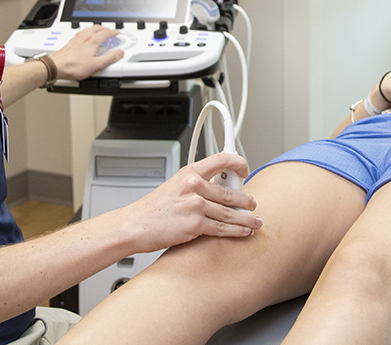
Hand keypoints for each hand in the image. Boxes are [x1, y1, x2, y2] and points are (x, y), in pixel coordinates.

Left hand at [48, 25, 124, 79]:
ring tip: (100, 32)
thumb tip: (120, 52)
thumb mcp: (96, 65)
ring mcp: (77, 38)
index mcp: (92, 40)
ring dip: (97, 29)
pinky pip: (82, 32)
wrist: (56, 66)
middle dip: (106, 28)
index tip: (117, 33)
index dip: (114, 32)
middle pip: (98, 27)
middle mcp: (84, 36)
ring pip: (89, 28)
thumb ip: (110, 58)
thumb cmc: (73, 66)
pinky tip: (86, 37)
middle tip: (111, 32)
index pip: (106, 32)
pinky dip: (88, 32)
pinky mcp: (71, 41)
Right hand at [117, 152, 261, 253]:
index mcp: (189, 172)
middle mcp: (194, 185)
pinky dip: (237, 231)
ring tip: (255, 222)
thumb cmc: (153, 209)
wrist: (135, 225)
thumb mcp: (175, 186)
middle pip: (231, 191)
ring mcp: (196, 205)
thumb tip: (219, 189)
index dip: (238, 163)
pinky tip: (243, 232)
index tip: (244, 170)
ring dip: (247, 219)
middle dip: (247, 200)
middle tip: (253, 205)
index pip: (222, 159)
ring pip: (231, 212)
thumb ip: (197, 185)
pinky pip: (223, 228)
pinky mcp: (196, 224)